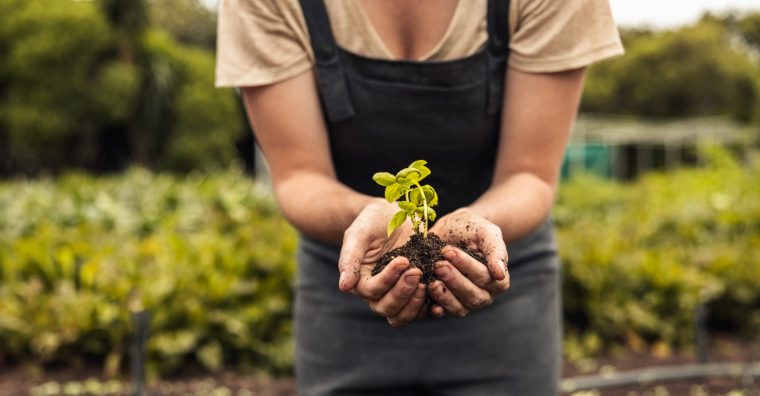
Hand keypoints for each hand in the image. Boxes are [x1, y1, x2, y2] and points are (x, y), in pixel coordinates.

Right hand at [338, 198, 426, 327]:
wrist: (392, 216)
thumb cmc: (371, 222)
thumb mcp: (358, 234)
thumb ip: (349, 258)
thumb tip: (344, 287)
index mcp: (361, 281)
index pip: (372, 291)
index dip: (387, 279)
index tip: (403, 260)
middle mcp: (378, 294)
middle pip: (386, 308)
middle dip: (402, 293)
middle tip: (416, 271)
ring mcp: (398, 295)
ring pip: (402, 316)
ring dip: (415, 304)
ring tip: (427, 283)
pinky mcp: (416, 292)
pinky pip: (421, 310)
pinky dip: (430, 307)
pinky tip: (439, 293)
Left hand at [426, 208, 509, 316]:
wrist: (451, 229)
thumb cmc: (471, 228)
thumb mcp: (486, 231)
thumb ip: (496, 250)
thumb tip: (500, 274)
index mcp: (498, 280)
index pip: (485, 278)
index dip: (467, 266)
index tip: (449, 252)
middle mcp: (484, 294)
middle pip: (473, 296)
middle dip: (454, 280)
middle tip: (438, 265)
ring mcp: (466, 301)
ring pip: (459, 307)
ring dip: (444, 295)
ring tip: (431, 280)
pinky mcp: (448, 304)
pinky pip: (443, 311)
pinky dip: (435, 306)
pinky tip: (426, 295)